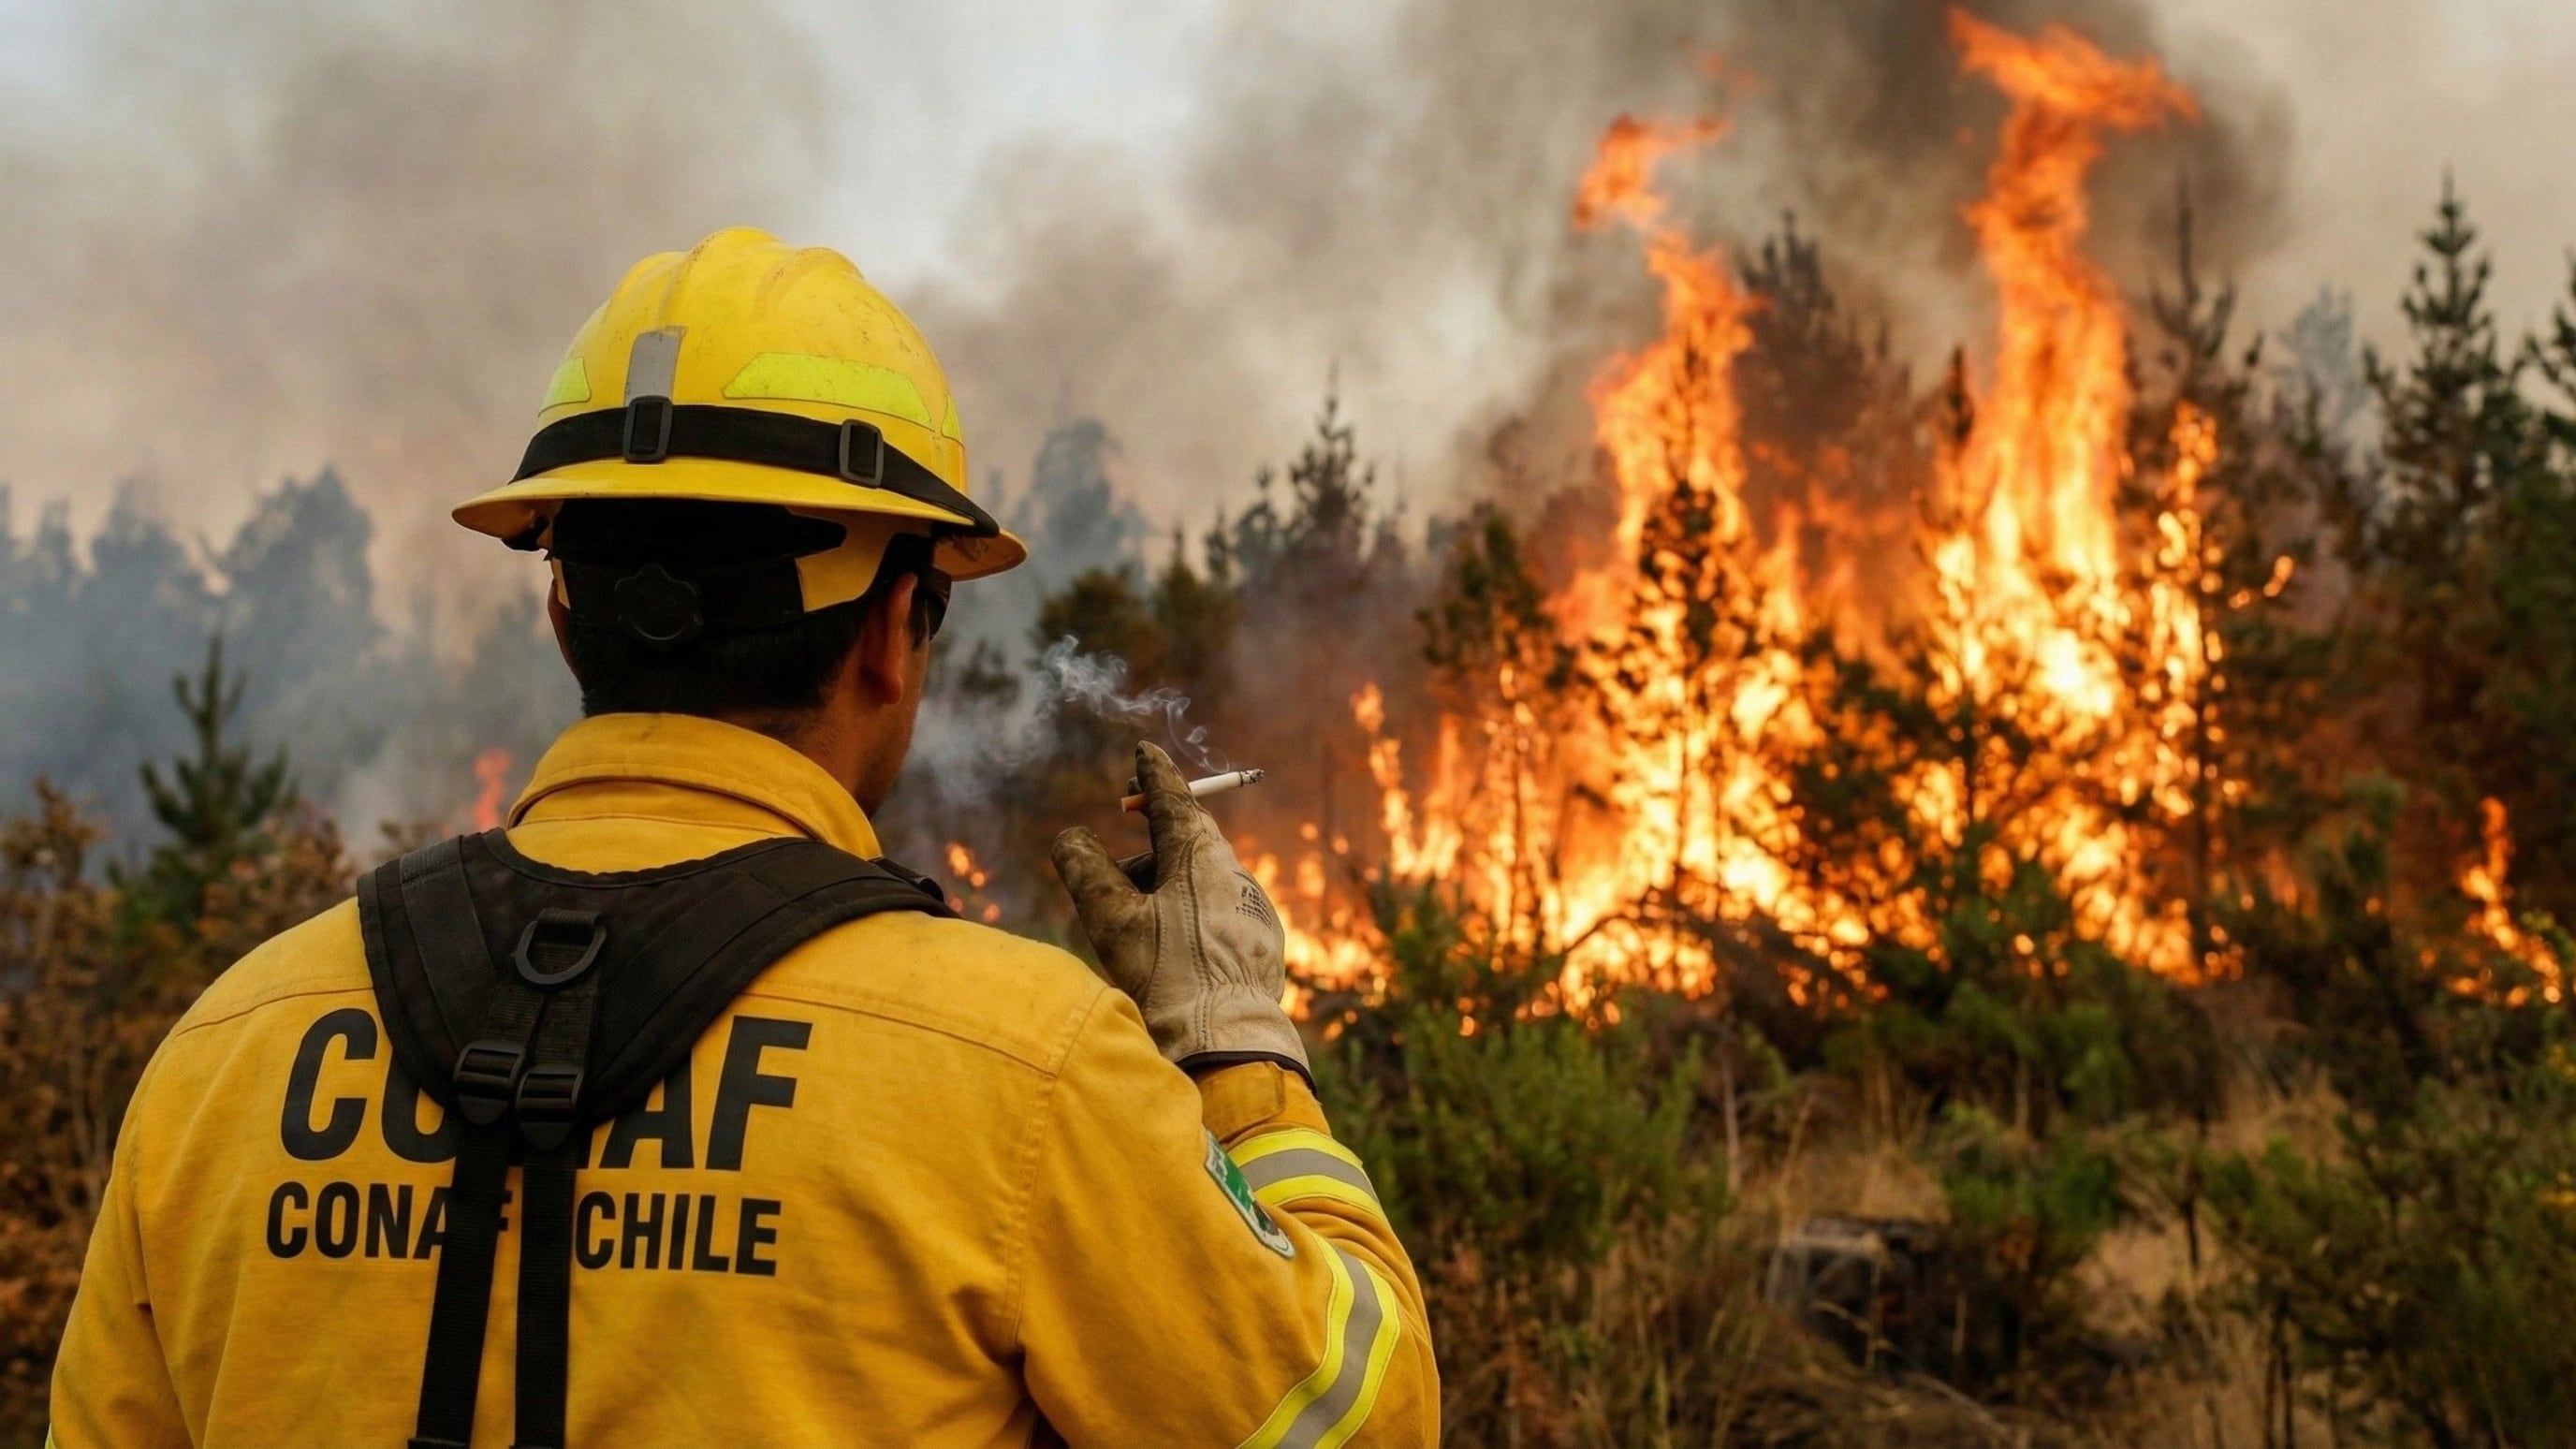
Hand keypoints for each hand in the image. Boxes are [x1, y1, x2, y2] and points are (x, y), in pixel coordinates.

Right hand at [1050, 743, 1306, 1079]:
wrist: (1225, 1041)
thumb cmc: (1165, 975)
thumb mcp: (1110, 919)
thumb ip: (1084, 870)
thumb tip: (1071, 838)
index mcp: (1200, 857)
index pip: (1174, 799)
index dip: (1153, 774)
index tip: (1144, 751)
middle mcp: (1234, 874)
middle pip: (1188, 839)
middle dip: (1153, 834)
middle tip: (1125, 831)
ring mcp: (1252, 909)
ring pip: (1201, 878)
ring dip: (1164, 884)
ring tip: (1132, 923)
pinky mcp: (1260, 943)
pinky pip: (1218, 912)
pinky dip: (1188, 914)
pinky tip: (1168, 952)